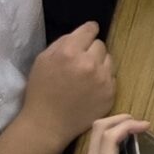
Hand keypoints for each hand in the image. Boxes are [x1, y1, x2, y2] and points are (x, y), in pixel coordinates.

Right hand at [21, 21, 115, 148]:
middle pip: (100, 44)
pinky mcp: (110, 93)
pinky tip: (90, 89)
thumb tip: (82, 33)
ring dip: (99, 64)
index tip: (86, 37)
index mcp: (70, 52)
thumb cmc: (41, 90)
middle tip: (80, 63)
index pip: (90, 29)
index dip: (87, 32)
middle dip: (90, 50)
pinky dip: (103, 79)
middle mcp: (89, 63)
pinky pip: (112, 77)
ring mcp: (102, 79)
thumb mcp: (43, 59)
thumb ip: (63, 42)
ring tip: (86, 76)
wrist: (48, 124)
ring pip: (109, 59)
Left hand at [51, 115, 153, 153]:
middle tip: (139, 124)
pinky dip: (108, 140)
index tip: (145, 126)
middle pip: (99, 128)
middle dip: (120, 119)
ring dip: (113, 128)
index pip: (109, 137)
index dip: (127, 126)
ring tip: (133, 135)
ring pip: (95, 136)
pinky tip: (120, 153)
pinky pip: (95, 148)